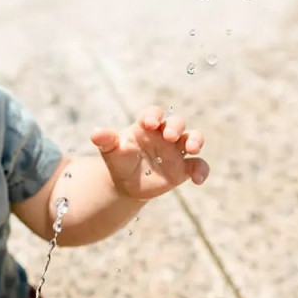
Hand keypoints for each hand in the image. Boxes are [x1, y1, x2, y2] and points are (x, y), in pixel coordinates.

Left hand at [91, 106, 208, 200]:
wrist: (126, 183)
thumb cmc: (119, 161)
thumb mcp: (110, 151)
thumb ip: (106, 140)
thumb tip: (95, 133)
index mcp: (146, 127)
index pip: (153, 114)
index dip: (154, 116)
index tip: (150, 123)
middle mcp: (164, 135)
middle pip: (176, 123)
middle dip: (175, 127)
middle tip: (169, 136)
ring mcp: (176, 151)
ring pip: (193, 138)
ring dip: (196, 140)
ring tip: (192, 148)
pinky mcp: (183, 168)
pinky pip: (198, 165)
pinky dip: (202, 170)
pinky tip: (198, 179)